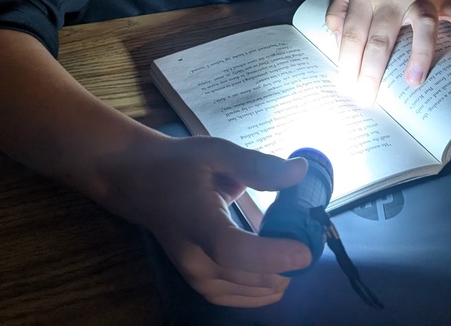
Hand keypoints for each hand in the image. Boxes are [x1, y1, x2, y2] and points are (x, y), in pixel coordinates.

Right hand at [106, 134, 311, 306]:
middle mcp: (193, 256)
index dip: (272, 254)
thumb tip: (299, 172)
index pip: (233, 249)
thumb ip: (257, 166)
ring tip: (297, 255)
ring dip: (277, 279)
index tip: (305, 248)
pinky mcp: (198, 282)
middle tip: (310, 240)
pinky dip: (261, 290)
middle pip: (247, 277)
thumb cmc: (179, 165)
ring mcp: (193, 274)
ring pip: (246, 292)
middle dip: (287, 265)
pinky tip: (277, 275)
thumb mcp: (216, 152)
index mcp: (196, 220)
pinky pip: (236, 298)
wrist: (140, 183)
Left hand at [323, 0, 450, 99]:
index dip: (348, 63)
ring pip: (422, 26)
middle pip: (381, 37)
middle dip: (372, 72)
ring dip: (419, 55)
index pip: (353, 34)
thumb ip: (339, 9)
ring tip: (414, 84)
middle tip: (367, 100)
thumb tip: (338, 42)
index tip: (347, 88)